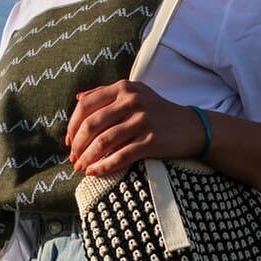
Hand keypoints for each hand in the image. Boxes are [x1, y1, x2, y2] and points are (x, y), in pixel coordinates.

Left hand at [65, 79, 206, 175]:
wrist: (192, 127)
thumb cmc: (158, 112)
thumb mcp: (135, 94)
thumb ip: (106, 93)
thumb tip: (78, 98)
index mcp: (124, 88)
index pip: (86, 106)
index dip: (72, 126)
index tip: (69, 142)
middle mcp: (132, 100)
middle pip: (92, 125)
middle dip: (77, 145)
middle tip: (73, 159)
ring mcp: (142, 120)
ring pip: (103, 142)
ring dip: (87, 158)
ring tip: (81, 168)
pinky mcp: (151, 140)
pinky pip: (121, 156)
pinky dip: (104, 166)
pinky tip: (95, 172)